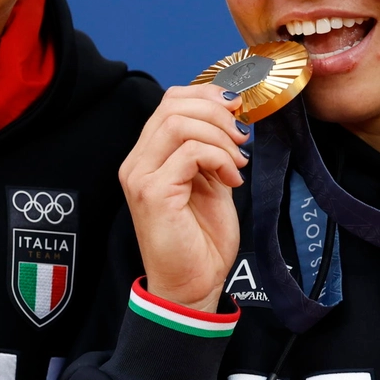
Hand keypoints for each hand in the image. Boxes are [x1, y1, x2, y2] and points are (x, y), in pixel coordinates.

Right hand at [119, 84, 251, 312]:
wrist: (192, 285)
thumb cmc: (200, 240)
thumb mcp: (211, 182)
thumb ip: (212, 150)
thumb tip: (233, 116)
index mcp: (148, 156)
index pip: (170, 102)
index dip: (207, 95)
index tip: (238, 108)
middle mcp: (137, 162)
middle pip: (172, 105)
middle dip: (217, 112)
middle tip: (242, 136)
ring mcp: (140, 176)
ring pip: (179, 123)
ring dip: (220, 136)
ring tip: (238, 161)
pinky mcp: (153, 192)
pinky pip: (190, 152)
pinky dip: (219, 158)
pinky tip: (231, 180)